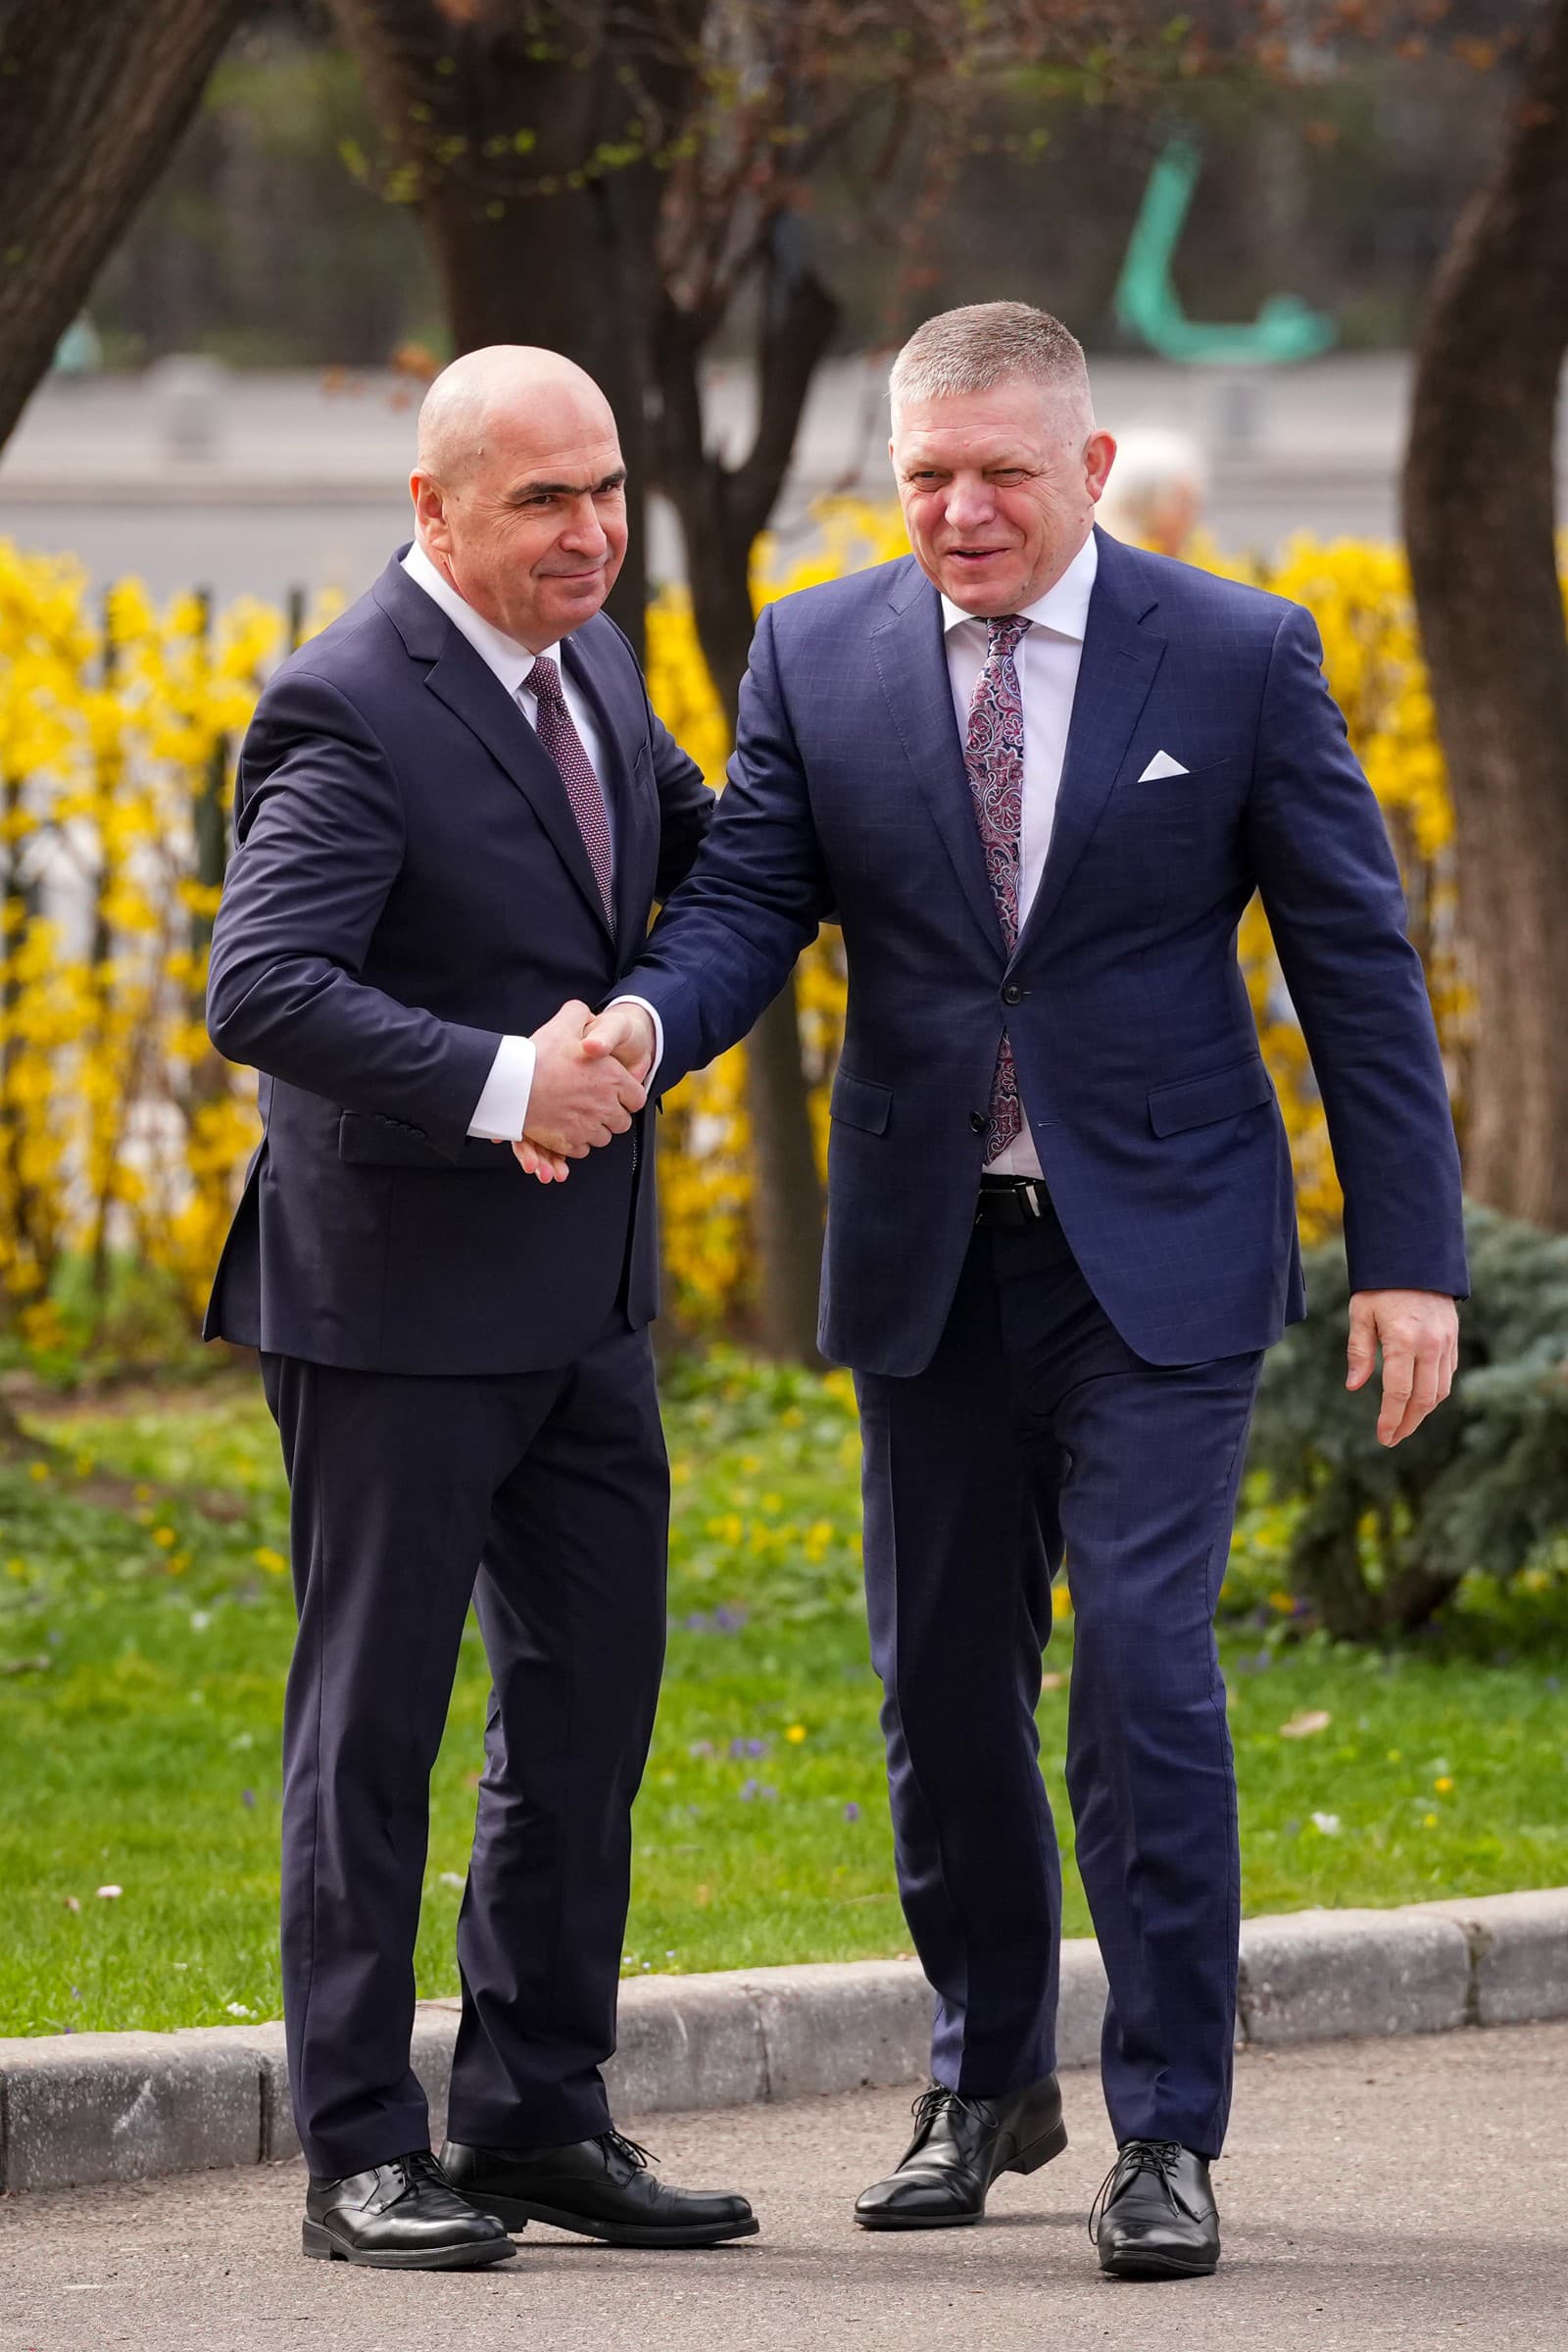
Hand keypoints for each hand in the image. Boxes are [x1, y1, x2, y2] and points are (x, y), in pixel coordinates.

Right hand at [511, 999, 645, 1183]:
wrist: (512, 1083)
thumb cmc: (540, 1055)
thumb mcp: (564, 1023)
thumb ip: (580, 1014)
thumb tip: (587, 1013)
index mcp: (613, 1078)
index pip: (636, 1098)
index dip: (626, 1096)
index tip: (614, 1094)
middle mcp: (606, 1105)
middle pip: (622, 1122)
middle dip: (611, 1115)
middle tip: (593, 1105)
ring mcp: (588, 1127)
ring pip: (603, 1137)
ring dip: (593, 1129)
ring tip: (577, 1116)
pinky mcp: (569, 1142)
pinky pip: (582, 1149)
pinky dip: (575, 1142)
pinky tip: (564, 1127)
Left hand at [1345, 1289, 1458, 1445]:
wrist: (1415, 1258)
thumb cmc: (1380, 1286)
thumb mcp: (1361, 1314)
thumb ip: (1359, 1352)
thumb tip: (1354, 1387)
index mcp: (1404, 1340)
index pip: (1399, 1392)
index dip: (1391, 1419)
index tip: (1382, 1437)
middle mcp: (1430, 1345)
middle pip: (1424, 1399)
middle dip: (1408, 1423)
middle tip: (1392, 1439)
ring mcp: (1446, 1343)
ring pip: (1440, 1391)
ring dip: (1423, 1412)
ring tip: (1404, 1424)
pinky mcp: (1453, 1340)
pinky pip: (1447, 1375)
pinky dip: (1435, 1393)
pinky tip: (1419, 1400)